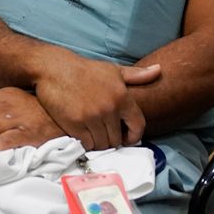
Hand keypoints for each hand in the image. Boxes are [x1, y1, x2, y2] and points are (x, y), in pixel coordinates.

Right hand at [33, 55, 160, 151]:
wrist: (55, 68)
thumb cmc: (85, 70)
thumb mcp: (113, 70)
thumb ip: (137, 75)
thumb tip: (159, 70)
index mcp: (122, 96)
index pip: (138, 125)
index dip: (134, 136)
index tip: (127, 138)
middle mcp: (109, 108)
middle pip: (117, 139)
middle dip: (112, 140)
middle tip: (105, 134)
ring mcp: (92, 117)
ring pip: (102, 144)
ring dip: (99, 142)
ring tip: (94, 134)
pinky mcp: (75, 124)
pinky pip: (86, 144)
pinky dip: (86, 142)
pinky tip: (83, 134)